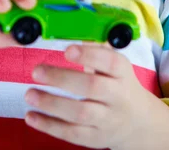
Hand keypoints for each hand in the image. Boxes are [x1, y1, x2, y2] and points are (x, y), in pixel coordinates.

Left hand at [24, 44, 168, 149]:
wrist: (138, 122)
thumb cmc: (118, 84)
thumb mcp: (115, 66)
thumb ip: (95, 50)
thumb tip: (68, 30)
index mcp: (122, 73)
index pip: (110, 62)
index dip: (89, 55)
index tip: (68, 50)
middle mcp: (118, 96)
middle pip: (92, 88)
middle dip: (62, 79)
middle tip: (37, 71)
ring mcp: (107, 119)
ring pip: (80, 113)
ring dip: (51, 104)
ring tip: (30, 94)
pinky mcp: (95, 138)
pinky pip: (72, 134)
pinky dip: (49, 126)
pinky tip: (31, 116)